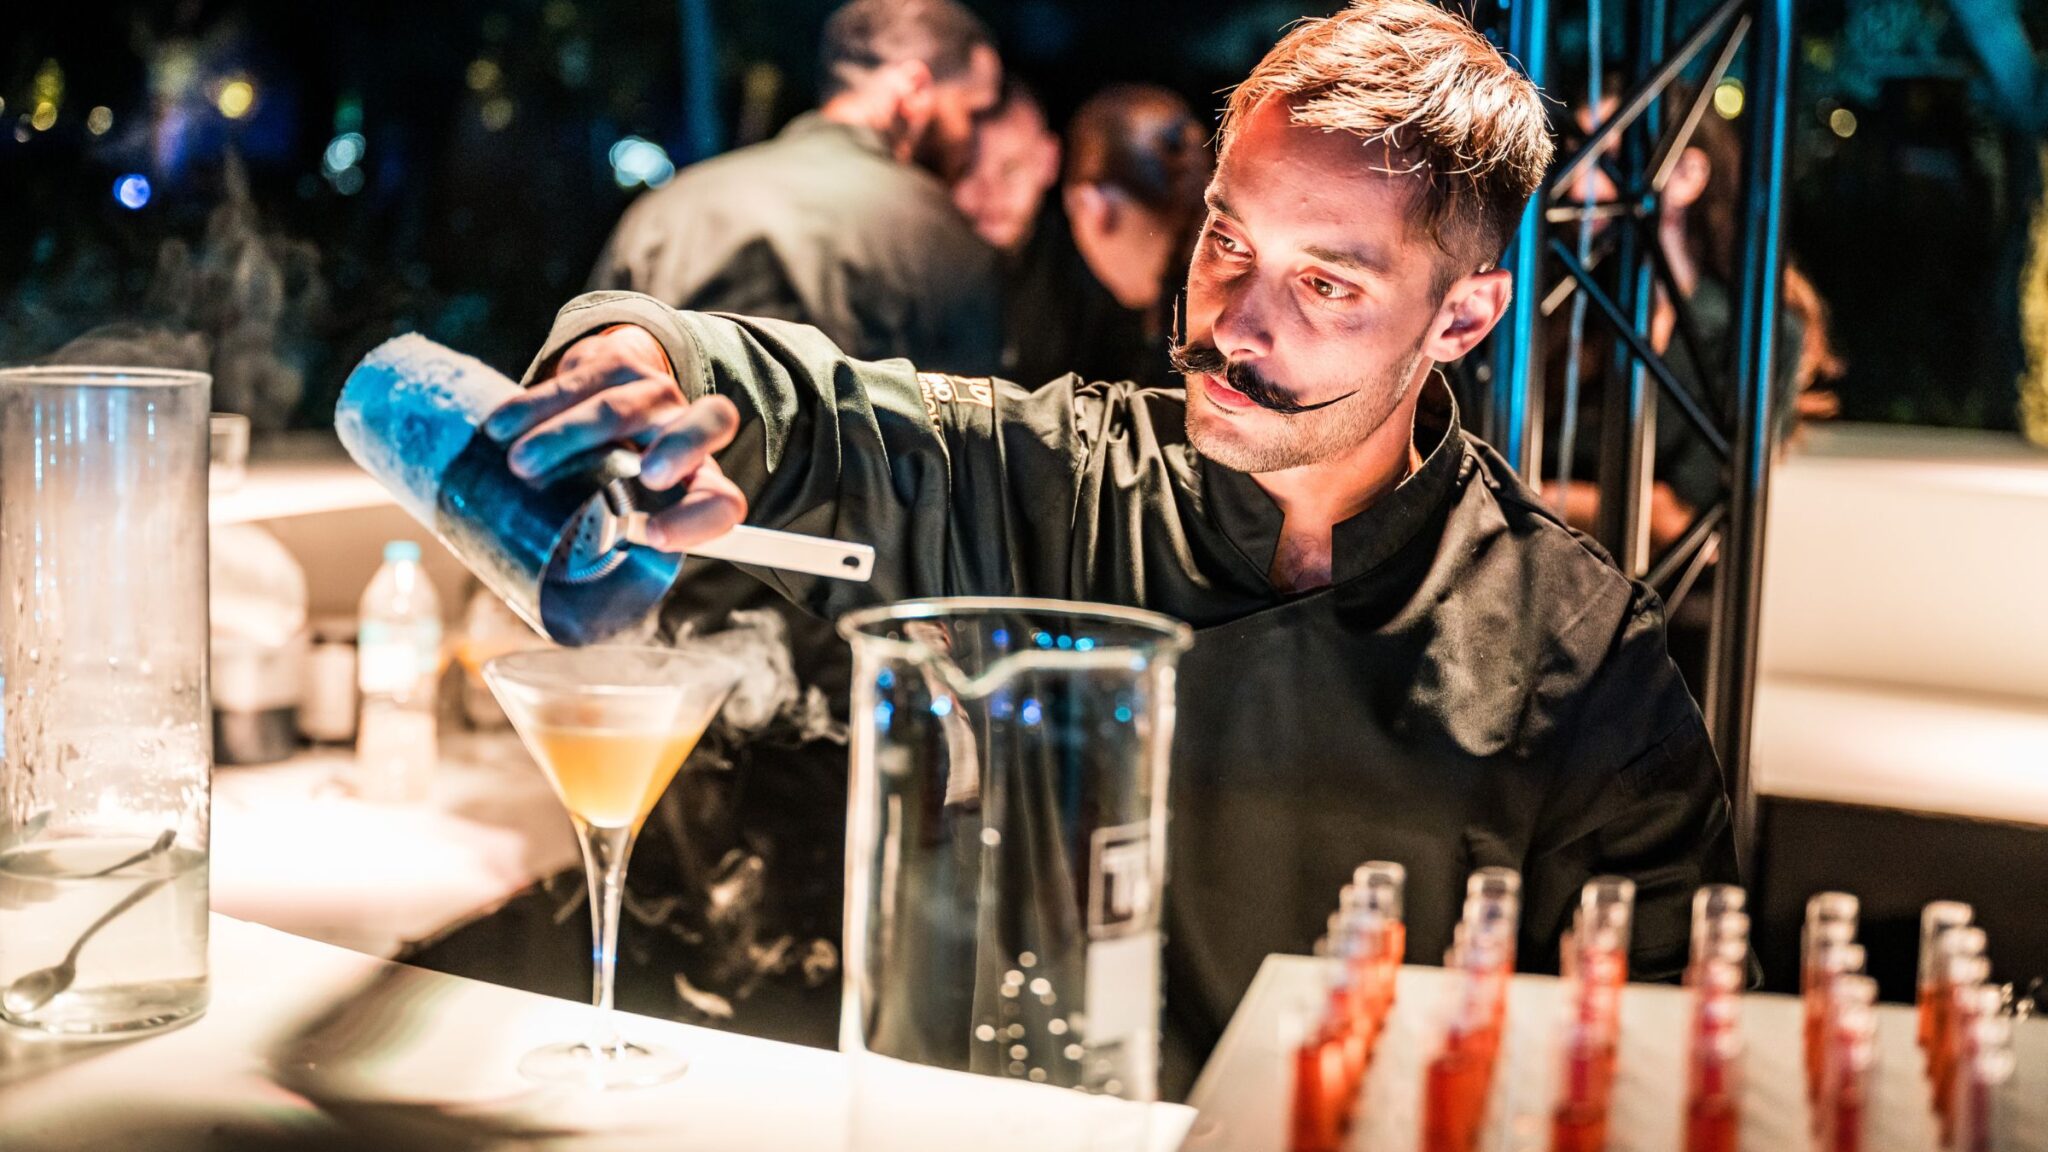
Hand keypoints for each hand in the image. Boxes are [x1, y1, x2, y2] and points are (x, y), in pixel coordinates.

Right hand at [485, 325, 747, 550]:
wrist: (607, 388)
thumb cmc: (611, 474)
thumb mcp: (621, 513)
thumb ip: (603, 548)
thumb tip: (552, 608)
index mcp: (698, 480)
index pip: (722, 502)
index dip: (700, 520)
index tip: (654, 536)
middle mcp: (686, 431)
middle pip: (711, 423)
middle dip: (681, 449)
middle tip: (647, 475)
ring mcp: (654, 391)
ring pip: (625, 407)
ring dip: (570, 435)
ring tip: (521, 464)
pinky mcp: (616, 361)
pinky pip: (580, 380)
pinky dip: (535, 406)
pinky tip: (500, 427)